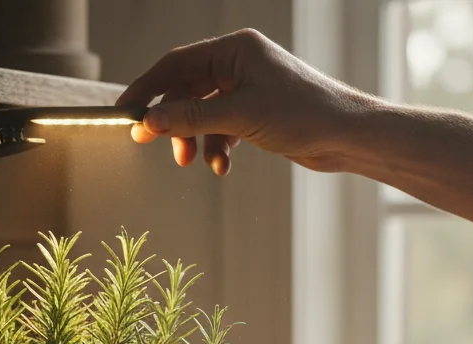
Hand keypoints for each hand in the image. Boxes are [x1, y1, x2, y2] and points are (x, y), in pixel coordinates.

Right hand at [116, 28, 378, 174]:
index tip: (125, 111)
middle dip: (172, 119)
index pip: (177, 64)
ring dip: (194, 137)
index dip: (147, 87)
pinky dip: (216, 145)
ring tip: (191, 161)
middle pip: (187, 89)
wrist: (347, 135)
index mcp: (236, 48)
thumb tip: (150, 121)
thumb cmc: (304, 114)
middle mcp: (240, 63)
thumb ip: (191, 119)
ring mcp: (249, 87)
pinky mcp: (257, 111)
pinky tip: (221, 165)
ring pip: (203, 111)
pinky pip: (222, 126)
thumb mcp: (239, 116)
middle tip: (148, 141)